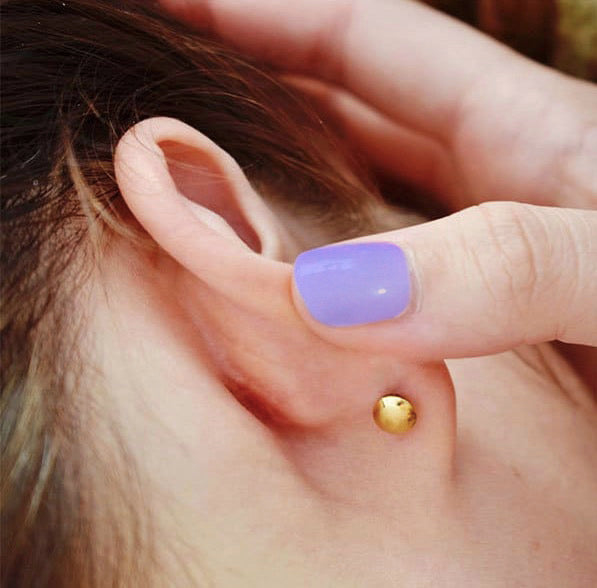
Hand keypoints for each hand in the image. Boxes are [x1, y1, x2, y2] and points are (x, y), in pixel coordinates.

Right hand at [162, 0, 596, 367]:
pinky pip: (379, 292)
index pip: (364, 38)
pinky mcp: (484, 327)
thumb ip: (505, 267)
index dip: (257, 14)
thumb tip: (331, 296)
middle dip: (249, 98)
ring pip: (356, 204)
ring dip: (279, 199)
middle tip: (158, 113)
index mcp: (526, 130)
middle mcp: (495, 186)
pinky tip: (285, 304)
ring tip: (197, 200)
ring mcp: (482, 257)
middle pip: (347, 115)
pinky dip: (325, 291)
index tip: (165, 6)